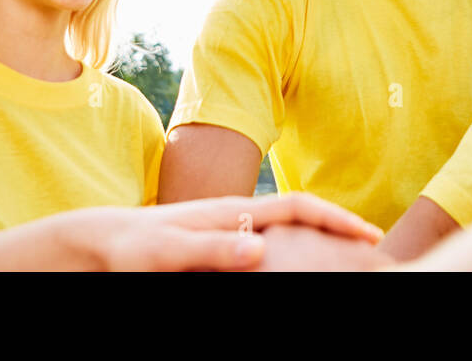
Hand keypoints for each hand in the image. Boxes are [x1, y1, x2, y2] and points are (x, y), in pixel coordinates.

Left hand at [60, 193, 384, 270]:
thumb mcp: (170, 252)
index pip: (299, 207)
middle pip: (302, 215)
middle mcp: (237, 213)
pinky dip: (294, 248)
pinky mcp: (218, 241)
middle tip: (373, 249)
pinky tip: (297, 265)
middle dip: (339, 227)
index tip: (370, 236)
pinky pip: (269, 240)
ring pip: (288, 227)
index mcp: (234, 211)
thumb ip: (214, 250)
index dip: (338, 220)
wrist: (98, 240)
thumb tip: (263, 249)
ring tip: (348, 257)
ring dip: (320, 238)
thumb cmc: (131, 247)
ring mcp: (229, 226)